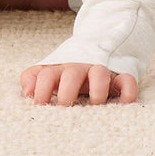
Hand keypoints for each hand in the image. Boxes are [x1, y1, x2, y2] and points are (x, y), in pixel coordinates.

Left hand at [20, 63, 137, 105]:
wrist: (96, 49)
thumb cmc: (67, 71)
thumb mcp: (49, 72)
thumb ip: (33, 78)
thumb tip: (27, 92)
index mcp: (60, 69)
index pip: (46, 75)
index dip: (41, 90)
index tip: (39, 106)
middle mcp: (80, 68)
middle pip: (72, 74)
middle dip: (67, 91)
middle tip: (64, 106)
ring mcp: (101, 71)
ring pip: (100, 74)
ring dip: (97, 91)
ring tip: (94, 106)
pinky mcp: (121, 77)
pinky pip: (128, 81)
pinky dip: (127, 92)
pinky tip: (123, 104)